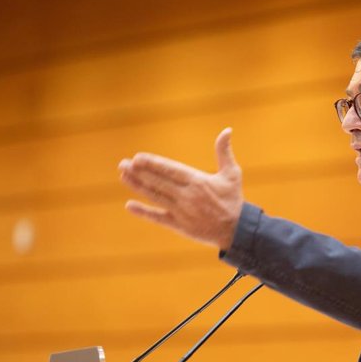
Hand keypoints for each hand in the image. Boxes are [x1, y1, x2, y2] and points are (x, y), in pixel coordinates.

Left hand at [118, 127, 242, 249]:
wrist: (237, 230)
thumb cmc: (233, 200)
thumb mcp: (232, 174)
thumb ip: (224, 152)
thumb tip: (227, 130)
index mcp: (198, 181)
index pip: (170, 170)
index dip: (153, 164)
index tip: (137, 158)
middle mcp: (187, 196)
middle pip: (158, 182)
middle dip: (139, 172)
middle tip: (123, 164)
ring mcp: (181, 211)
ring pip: (155, 196)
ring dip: (137, 186)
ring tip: (123, 176)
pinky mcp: (179, 225)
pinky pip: (158, 218)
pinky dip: (143, 212)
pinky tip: (130, 205)